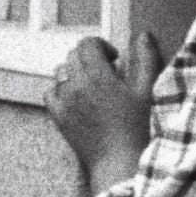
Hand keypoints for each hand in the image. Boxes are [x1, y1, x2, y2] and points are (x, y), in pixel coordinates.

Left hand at [47, 30, 164, 194]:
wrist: (118, 160)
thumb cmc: (135, 127)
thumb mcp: (146, 90)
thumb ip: (145, 59)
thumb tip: (142, 35)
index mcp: (97, 74)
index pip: (88, 44)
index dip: (101, 46)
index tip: (113, 58)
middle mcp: (76, 84)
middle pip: (73, 55)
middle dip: (89, 57)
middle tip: (106, 71)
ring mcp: (64, 101)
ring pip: (60, 72)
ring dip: (74, 71)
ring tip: (91, 84)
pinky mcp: (58, 117)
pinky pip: (50, 93)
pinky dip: (60, 90)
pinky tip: (75, 97)